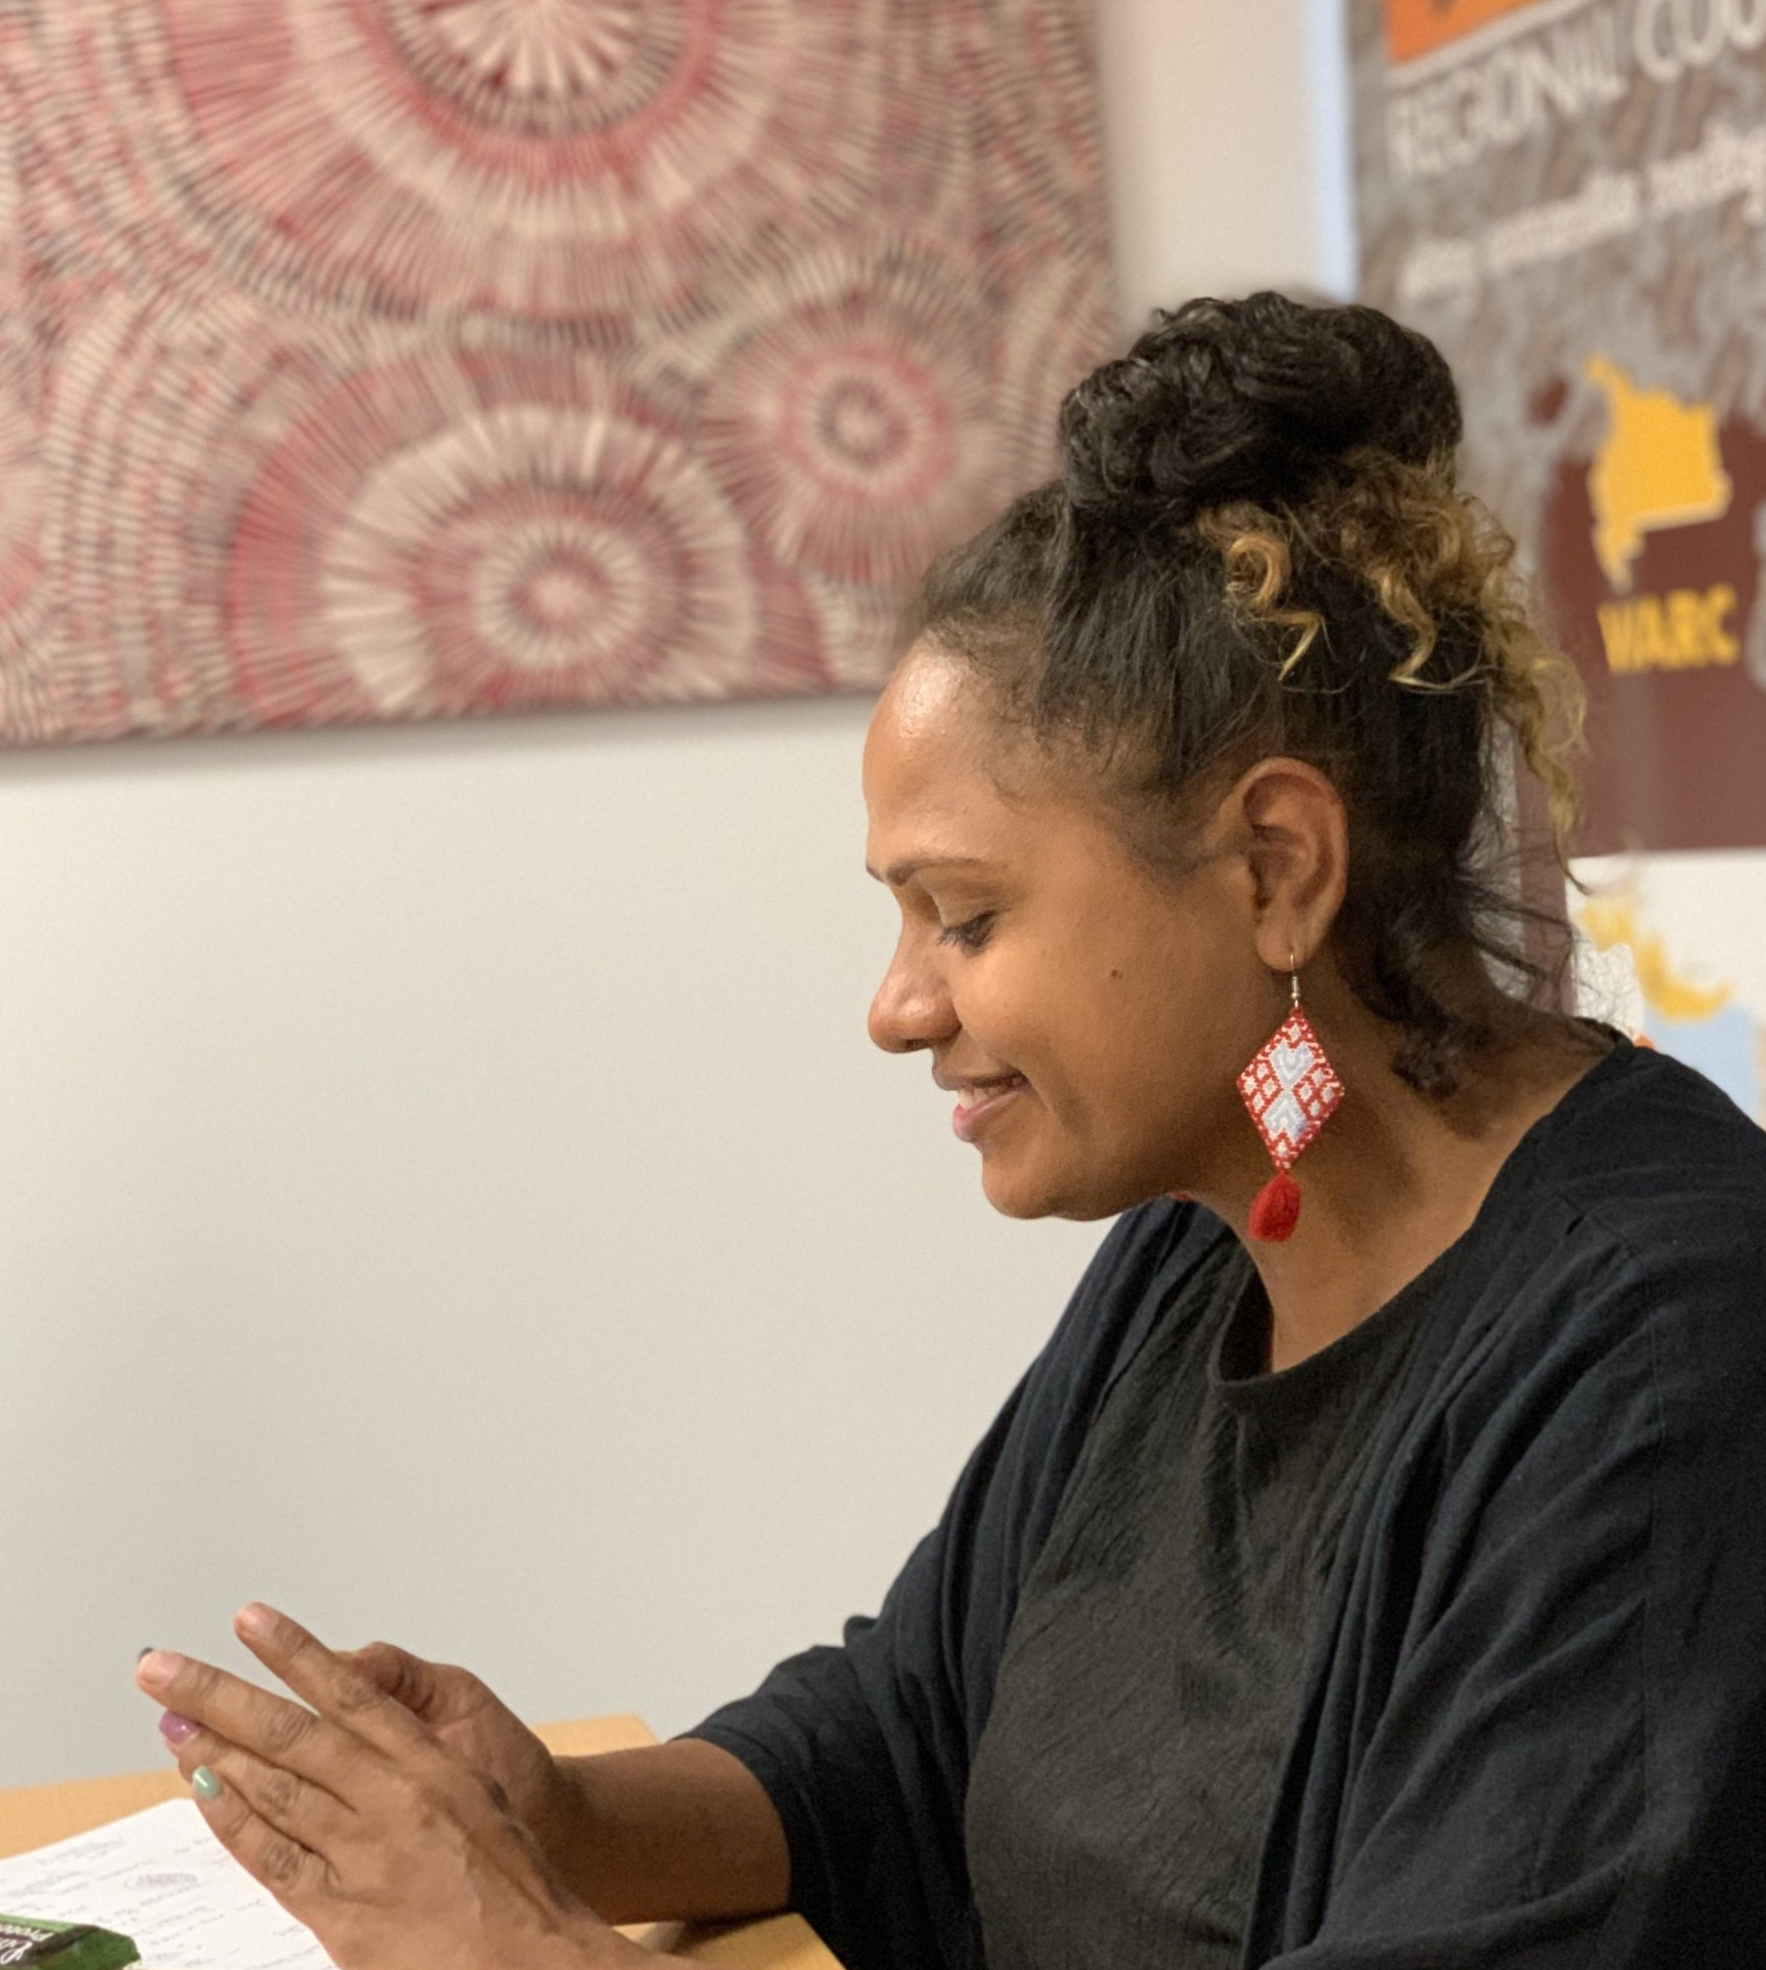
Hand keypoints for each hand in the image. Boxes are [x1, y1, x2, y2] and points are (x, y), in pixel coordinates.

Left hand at [135, 1604, 660, 1969]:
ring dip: (211, 1751)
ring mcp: (364, 1856)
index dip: (295, 1652)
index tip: (250, 1621)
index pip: (348, 1691)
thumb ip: (412, 1749)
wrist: (538, 1956)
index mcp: (429, 1763)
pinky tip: (204, 1791)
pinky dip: (233, 1821)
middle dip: (220, 1695)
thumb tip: (358, 1704)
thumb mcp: (476, 1790)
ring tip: (171, 1719)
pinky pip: (272, 1859)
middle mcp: (392, 1800)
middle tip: (164, 1669)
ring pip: (272, 1789)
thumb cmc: (513, 1878)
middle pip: (290, 1733)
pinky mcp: (343, 1913)